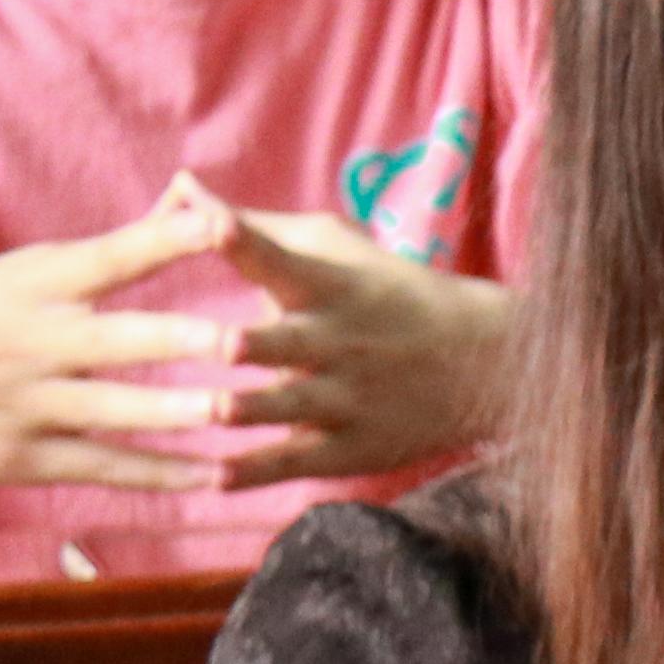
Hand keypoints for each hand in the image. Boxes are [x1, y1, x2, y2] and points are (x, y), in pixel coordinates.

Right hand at [0, 187, 242, 490]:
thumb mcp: (31, 273)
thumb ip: (116, 249)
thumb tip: (195, 196)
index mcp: (36, 286)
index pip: (107, 259)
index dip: (161, 242)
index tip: (219, 226)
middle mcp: (31, 342)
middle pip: (109, 340)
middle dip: (172, 339)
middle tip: (236, 339)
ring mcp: (25, 402)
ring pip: (108, 410)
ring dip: (171, 412)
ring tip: (233, 410)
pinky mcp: (24, 456)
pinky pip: (102, 467)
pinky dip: (160, 475)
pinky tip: (218, 475)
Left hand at [211, 208, 507, 486]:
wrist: (485, 363)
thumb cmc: (385, 294)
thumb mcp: (333, 250)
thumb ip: (252, 227)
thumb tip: (178, 185)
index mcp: (329, 287)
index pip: (279, 259)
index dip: (243, 242)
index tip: (209, 223)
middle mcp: (338, 341)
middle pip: (290, 341)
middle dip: (256, 342)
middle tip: (225, 341)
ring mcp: (348, 398)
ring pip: (291, 406)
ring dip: (252, 409)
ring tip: (214, 412)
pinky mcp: (351, 448)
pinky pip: (296, 462)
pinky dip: (257, 472)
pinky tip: (213, 478)